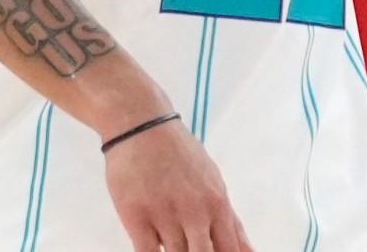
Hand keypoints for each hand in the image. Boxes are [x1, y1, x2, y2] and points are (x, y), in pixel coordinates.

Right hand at [104, 118, 252, 251]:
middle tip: (194, 249)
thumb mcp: (214, 183)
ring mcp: (165, 215)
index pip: (230, 250)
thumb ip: (231, 223)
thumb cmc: (180, 155)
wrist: (142, 127)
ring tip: (176, 244)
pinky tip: (155, 250)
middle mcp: (194, 212)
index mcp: (217, 204)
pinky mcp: (136, 217)